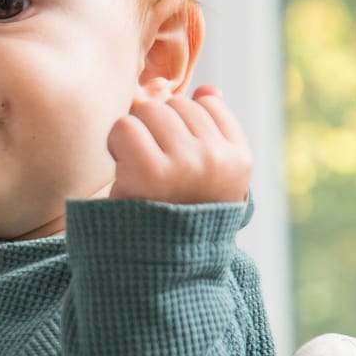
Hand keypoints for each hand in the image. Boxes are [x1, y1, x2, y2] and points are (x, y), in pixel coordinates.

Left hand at [107, 85, 250, 204]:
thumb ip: (214, 132)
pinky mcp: (150, 171)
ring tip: (138, 168)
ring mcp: (187, 163)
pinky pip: (125, 127)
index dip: (183, 125)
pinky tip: (123, 170)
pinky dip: (116, 144)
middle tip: (152, 166)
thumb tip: (208, 89)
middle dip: (158, 128)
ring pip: (151, 111)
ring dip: (136, 134)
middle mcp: (217, 159)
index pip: (209, 104)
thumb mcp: (209, 177)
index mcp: (240, 159)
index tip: (175, 156)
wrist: (155, 266)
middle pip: (177, 105)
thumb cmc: (179, 216)